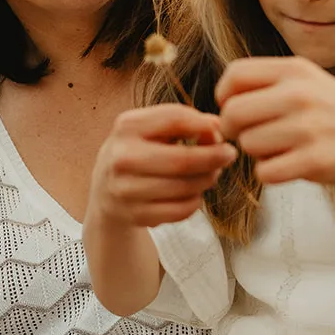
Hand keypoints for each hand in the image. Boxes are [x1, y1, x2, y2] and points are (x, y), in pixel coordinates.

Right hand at [88, 103, 236, 226]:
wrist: (105, 189)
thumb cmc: (138, 152)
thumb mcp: (151, 129)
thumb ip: (182, 122)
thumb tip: (217, 127)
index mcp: (127, 126)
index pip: (175, 119)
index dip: (205, 125)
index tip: (221, 130)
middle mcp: (122, 157)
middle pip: (183, 160)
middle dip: (214, 157)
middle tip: (229, 155)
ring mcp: (126, 190)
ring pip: (186, 187)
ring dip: (207, 180)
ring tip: (211, 174)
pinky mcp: (136, 215)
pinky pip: (181, 210)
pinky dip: (195, 201)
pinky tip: (193, 193)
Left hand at [215, 57, 334, 189]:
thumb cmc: (331, 115)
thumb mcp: (307, 82)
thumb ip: (266, 83)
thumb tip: (220, 102)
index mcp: (295, 70)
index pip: (234, 76)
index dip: (225, 97)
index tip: (237, 110)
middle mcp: (301, 95)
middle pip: (232, 114)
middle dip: (235, 130)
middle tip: (251, 136)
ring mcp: (309, 128)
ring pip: (247, 144)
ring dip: (256, 153)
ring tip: (280, 149)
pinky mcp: (314, 161)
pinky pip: (264, 172)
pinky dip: (270, 174)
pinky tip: (288, 166)